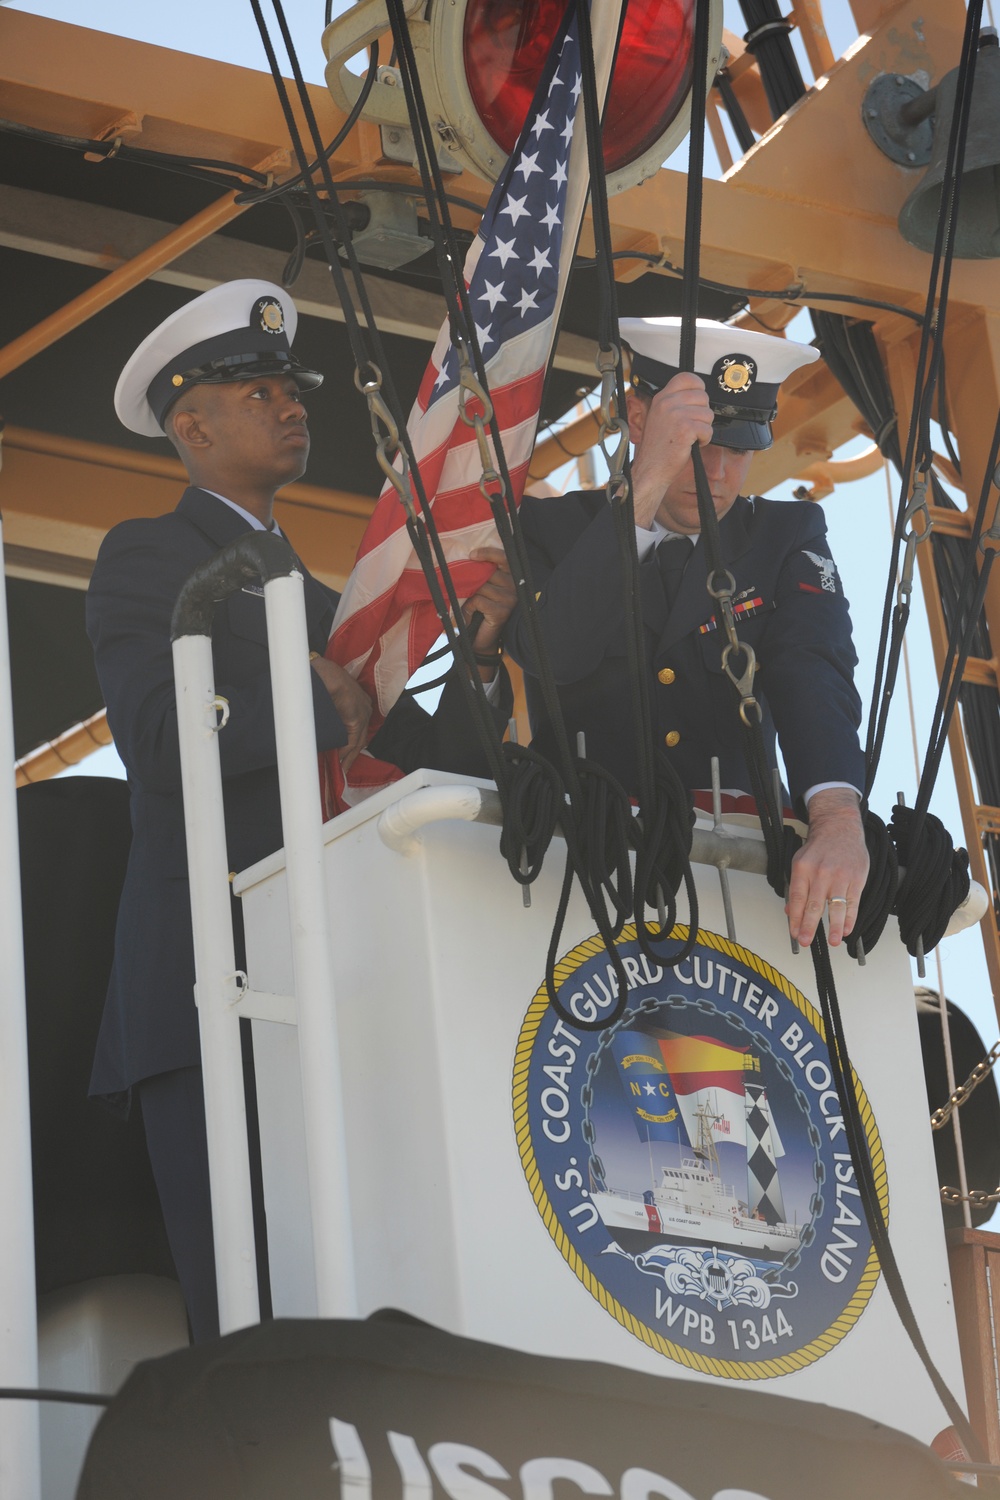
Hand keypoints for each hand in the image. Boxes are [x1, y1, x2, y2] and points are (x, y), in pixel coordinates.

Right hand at [310, 656, 372, 771]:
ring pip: (357, 742)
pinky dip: (344, 753)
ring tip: (339, 770)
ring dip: (347, 757)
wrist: (320, 671)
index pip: (357, 729)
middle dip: (350, 755)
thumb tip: (323, 729)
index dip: (351, 744)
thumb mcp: (328, 698)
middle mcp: (364, 708)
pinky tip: (338, 762)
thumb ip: (330, 713)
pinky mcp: (356, 718)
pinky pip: (351, 741)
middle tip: (342, 769)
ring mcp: (362, 713)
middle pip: (359, 738)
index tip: (343, 757)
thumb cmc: (321, 679)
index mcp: (359, 702)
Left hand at [466, 546, 516, 661]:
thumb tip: (468, 559)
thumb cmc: (480, 610)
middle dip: (472, 579)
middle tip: (465, 588)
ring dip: (470, 595)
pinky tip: (472, 613)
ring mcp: (509, 600)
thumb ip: (482, 574)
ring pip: (481, 587)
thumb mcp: (482, 588)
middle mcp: (514, 587)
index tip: (471, 555)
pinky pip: (478, 600)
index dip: (488, 553)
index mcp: (510, 578)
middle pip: (487, 573)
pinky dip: (470, 606)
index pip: (503, 558)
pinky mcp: (502, 612)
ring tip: (471, 605)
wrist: (481, 639)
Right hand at [629, 372, 714, 529]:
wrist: (650, 469)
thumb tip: (698, 394)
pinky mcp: (685, 429)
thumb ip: (675, 403)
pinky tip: (692, 445)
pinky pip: (708, 429)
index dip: (698, 388)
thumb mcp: (661, 417)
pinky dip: (704, 440)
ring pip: (708, 414)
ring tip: (690, 438)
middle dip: (702, 414)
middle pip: (703, 397)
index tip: (697, 402)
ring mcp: (676, 415)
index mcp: (661, 397)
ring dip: (704, 429)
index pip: (688, 377)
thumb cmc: (658, 447)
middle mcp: (667, 402)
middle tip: (691, 427)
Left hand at [786, 789, 868, 947]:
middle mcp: (820, 873)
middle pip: (813, 905)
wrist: (839, 827)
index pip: (796, 899)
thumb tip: (789, 912)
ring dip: (834, 927)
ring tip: (833, 941)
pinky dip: (850, 918)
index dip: (794, 919)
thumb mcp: (800, 862)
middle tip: (805, 941)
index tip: (794, 933)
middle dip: (809, 926)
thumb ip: (796, 887)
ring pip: (836, 906)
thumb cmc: (819, 847)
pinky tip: (847, 929)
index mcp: (802, 869)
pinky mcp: (856, 878)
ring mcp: (839, 876)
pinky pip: (853, 902)